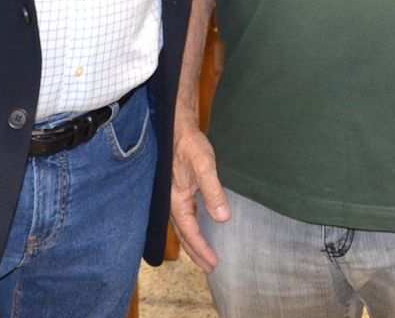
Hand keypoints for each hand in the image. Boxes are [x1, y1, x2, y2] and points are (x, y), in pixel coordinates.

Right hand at [170, 123, 229, 270]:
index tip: (214, 263)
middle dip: (196, 252)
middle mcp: (171, 201)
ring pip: (182, 226)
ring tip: (203, 255)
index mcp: (176, 200)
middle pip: (183, 234)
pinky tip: (196, 228)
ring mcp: (173, 195)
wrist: (177, 126)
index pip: (190, 232)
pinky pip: (182, 216)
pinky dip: (189, 228)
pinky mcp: (177, 189)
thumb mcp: (204, 166)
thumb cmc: (189, 144)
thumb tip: (223, 218)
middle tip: (209, 268)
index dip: (202, 249)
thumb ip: (213, 192)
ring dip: (192, 242)